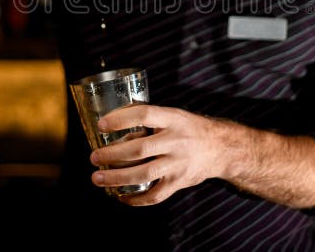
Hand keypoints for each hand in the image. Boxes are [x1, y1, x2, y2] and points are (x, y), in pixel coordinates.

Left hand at [89, 104, 223, 205]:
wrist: (221, 148)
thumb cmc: (189, 129)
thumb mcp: (174, 115)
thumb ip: (150, 118)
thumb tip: (115, 118)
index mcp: (173, 119)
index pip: (145, 115)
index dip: (121, 119)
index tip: (102, 125)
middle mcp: (176, 141)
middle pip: (140, 149)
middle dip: (112, 154)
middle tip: (94, 157)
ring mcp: (178, 163)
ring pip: (144, 174)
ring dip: (117, 177)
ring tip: (98, 178)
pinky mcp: (179, 182)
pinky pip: (155, 195)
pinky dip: (136, 199)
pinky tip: (121, 196)